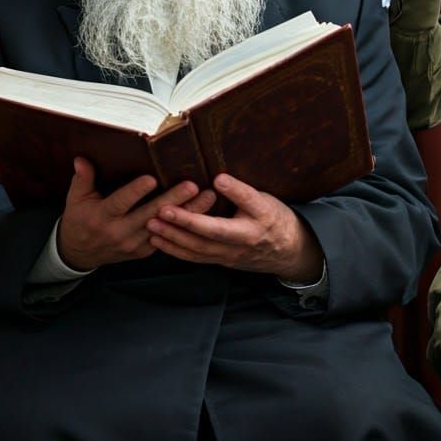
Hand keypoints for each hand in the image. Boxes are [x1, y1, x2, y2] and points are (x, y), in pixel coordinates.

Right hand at [57, 157, 216, 270]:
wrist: (80, 253)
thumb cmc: (80, 220)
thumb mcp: (75, 200)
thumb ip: (82, 179)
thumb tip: (82, 159)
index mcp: (102, 217)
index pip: (120, 203)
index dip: (135, 191)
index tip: (152, 178)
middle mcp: (120, 232)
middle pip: (150, 215)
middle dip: (173, 200)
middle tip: (192, 185)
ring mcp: (135, 244)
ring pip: (165, 227)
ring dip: (188, 212)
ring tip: (208, 197)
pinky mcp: (145, 251)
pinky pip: (168, 237)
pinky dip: (185, 225)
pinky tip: (203, 211)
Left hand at [145, 173, 323, 281]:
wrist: (288, 251)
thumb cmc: (275, 219)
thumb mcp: (266, 200)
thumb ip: (243, 192)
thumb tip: (219, 179)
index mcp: (257, 221)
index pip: (237, 209)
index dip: (222, 198)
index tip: (207, 185)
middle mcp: (242, 241)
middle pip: (210, 234)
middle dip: (183, 224)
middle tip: (160, 211)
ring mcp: (230, 255)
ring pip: (198, 249)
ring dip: (173, 238)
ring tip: (152, 225)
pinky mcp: (221, 261)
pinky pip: (196, 257)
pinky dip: (176, 250)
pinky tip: (159, 241)